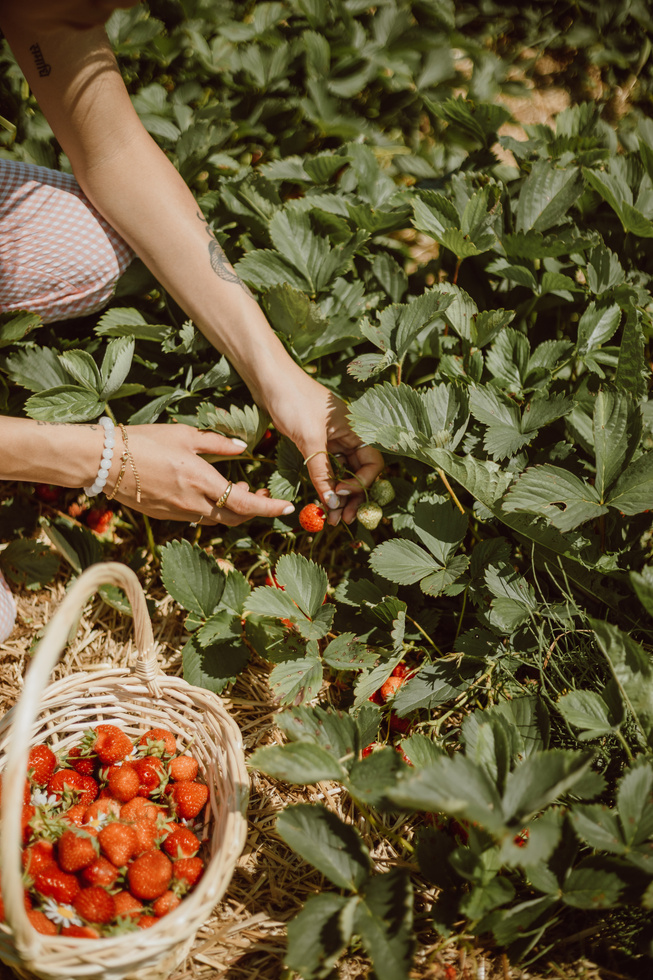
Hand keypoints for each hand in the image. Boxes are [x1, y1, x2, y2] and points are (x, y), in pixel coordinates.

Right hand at [106, 423, 294, 525]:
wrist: (103, 461)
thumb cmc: (144, 441)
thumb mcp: (185, 435)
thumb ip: (217, 444)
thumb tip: (242, 449)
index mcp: (202, 481)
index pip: (246, 505)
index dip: (270, 508)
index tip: (287, 507)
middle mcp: (193, 503)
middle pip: (235, 518)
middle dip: (253, 510)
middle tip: (260, 494)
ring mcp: (178, 513)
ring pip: (216, 520)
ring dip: (231, 510)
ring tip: (237, 490)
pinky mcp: (165, 516)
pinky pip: (196, 517)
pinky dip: (210, 509)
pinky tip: (209, 493)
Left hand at [263, 373, 383, 524]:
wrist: (268, 378)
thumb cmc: (293, 400)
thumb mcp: (310, 439)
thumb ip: (323, 472)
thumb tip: (333, 503)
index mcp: (357, 429)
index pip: (372, 464)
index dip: (361, 483)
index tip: (341, 494)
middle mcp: (349, 435)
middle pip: (359, 472)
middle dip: (351, 497)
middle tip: (340, 521)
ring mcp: (333, 439)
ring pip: (343, 473)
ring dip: (337, 495)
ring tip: (329, 518)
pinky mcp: (316, 442)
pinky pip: (327, 467)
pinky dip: (325, 484)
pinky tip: (320, 499)